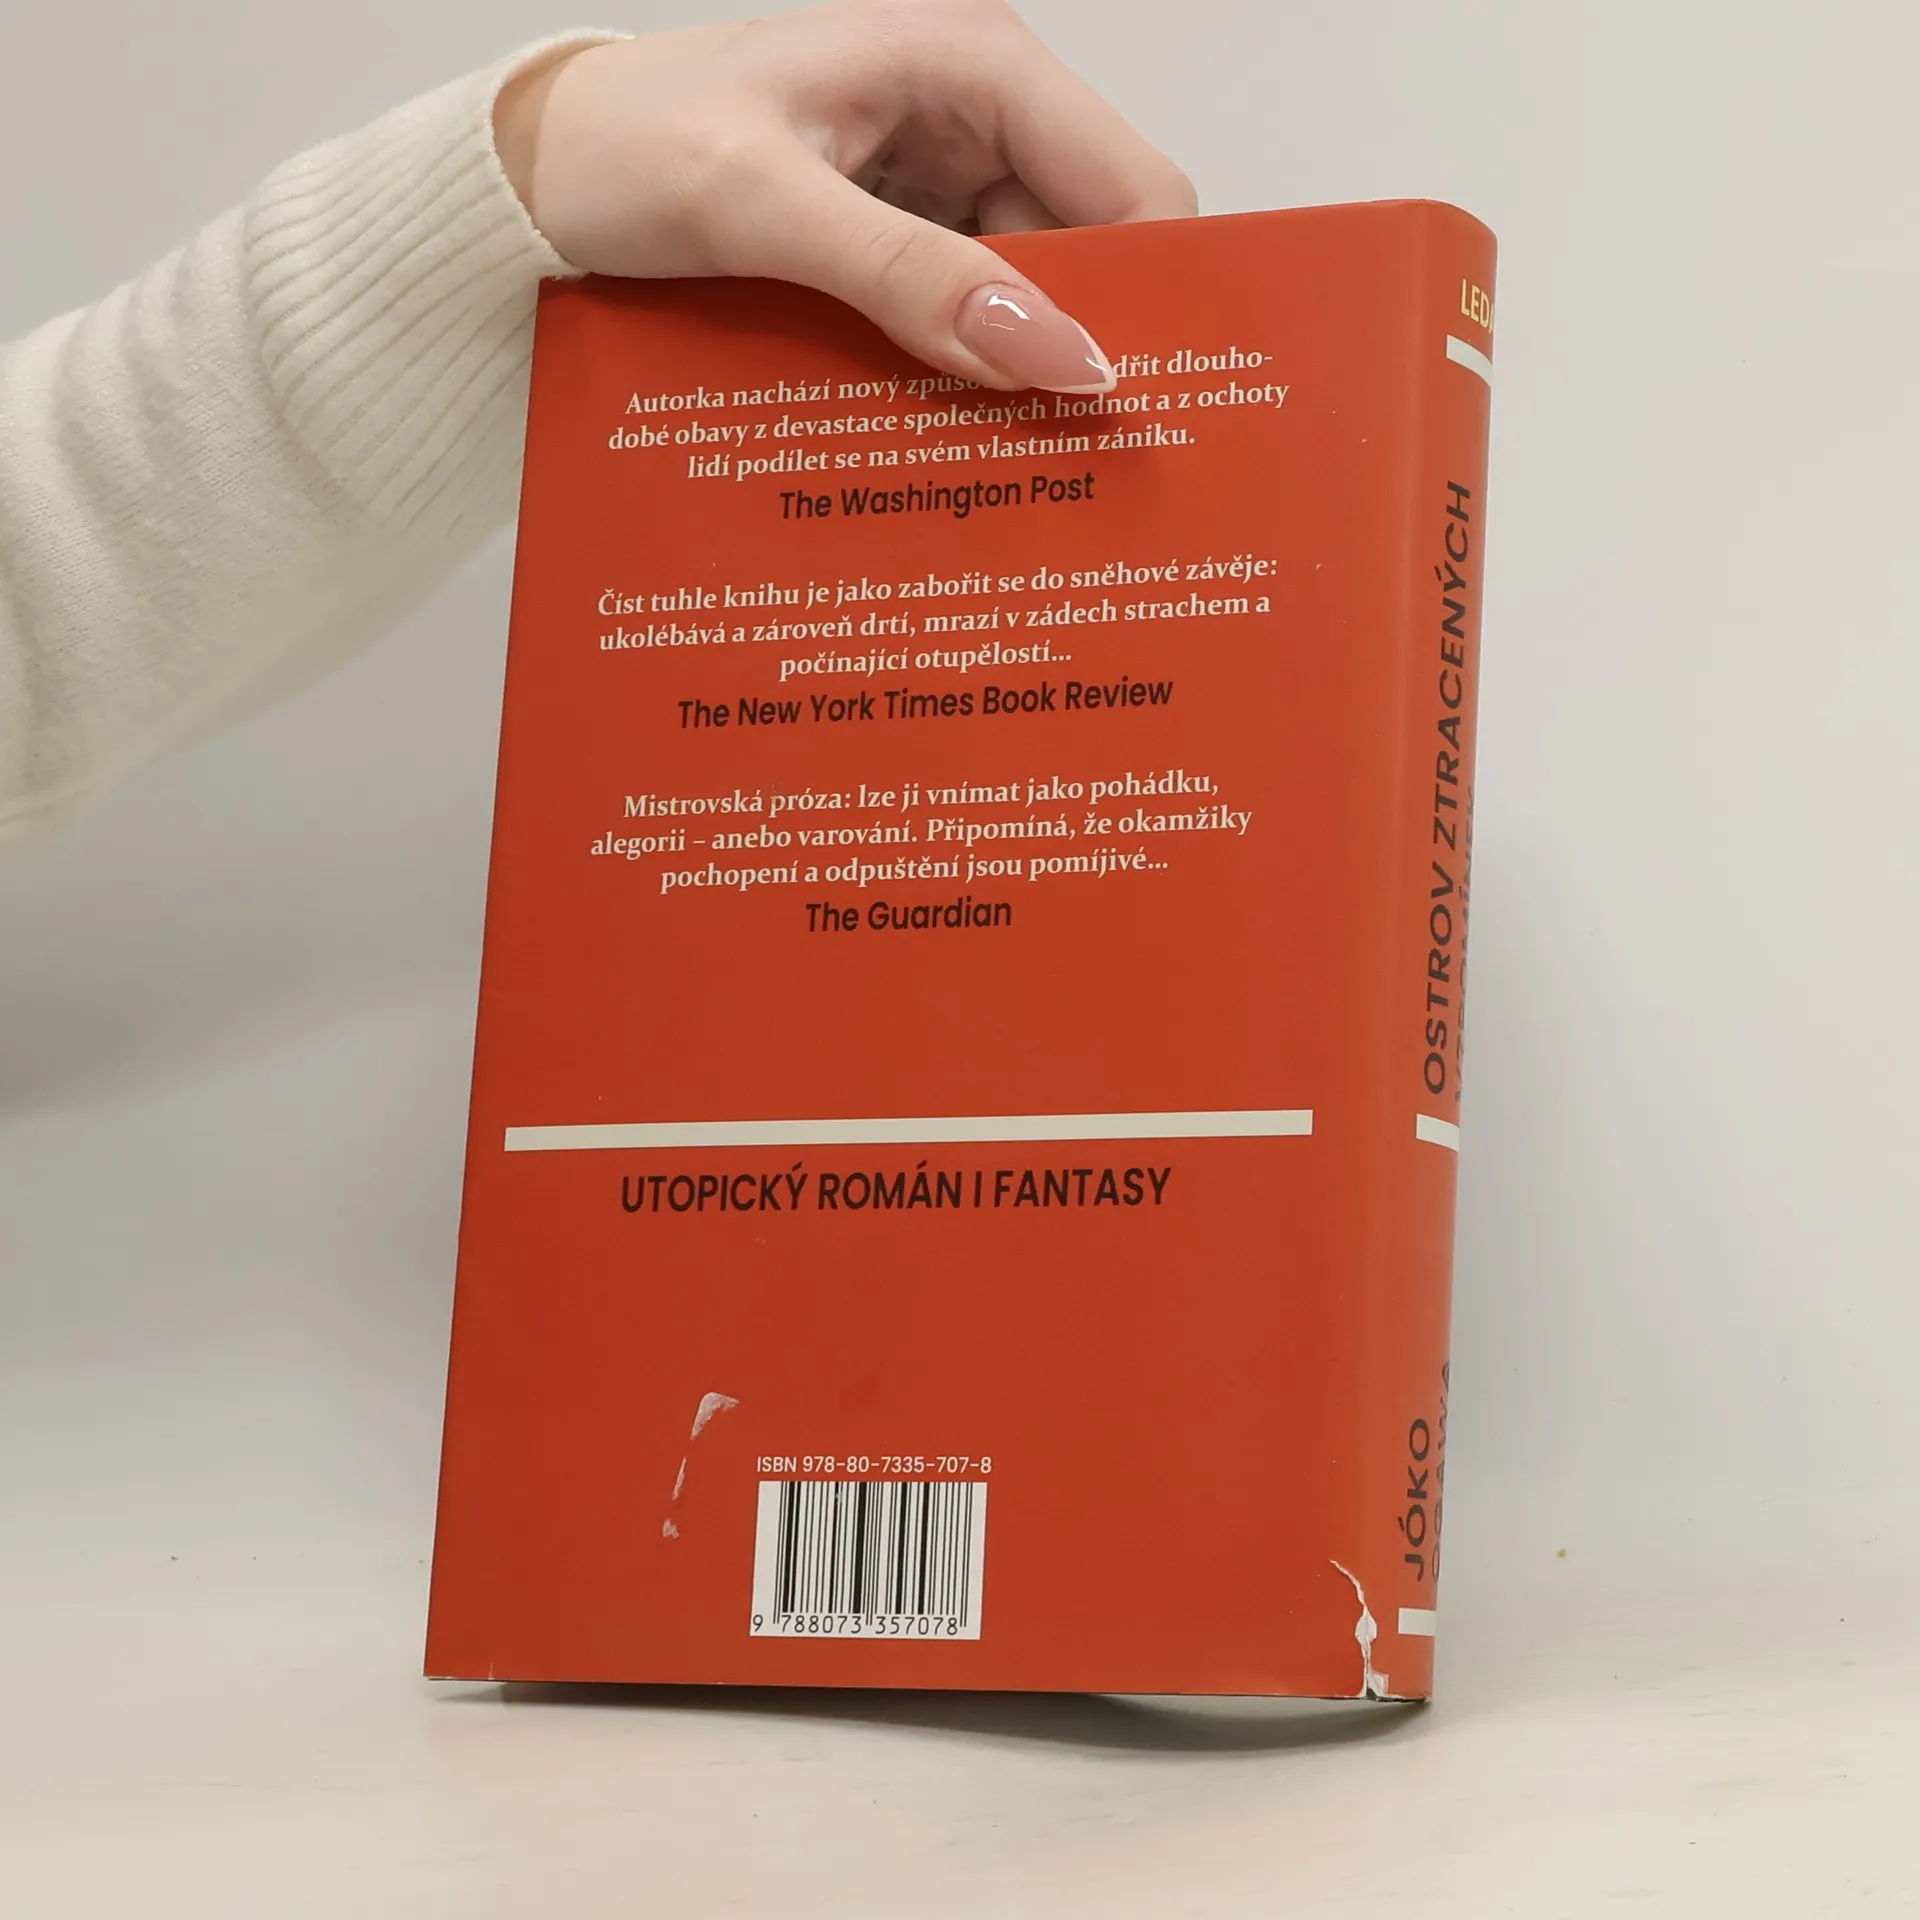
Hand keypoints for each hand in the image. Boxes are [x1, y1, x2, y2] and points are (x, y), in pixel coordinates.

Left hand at [493, 0, 1194, 393]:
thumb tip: (1054, 355)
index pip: (1129, 182)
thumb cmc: (622, 148)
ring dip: (1019, 375)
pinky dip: (962, 374)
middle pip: (1090, 248)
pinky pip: (963, 315)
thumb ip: (911, 279)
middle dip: (1084, 345)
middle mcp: (970, 115)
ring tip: (1014, 464)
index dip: (1152, 294)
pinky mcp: (895, 240)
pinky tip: (949, 431)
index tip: (1140, 405)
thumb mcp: (766, 208)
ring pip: (1027, 295)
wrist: (532, 180)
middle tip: (1079, 459)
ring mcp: (934, 182)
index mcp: (969, 62)